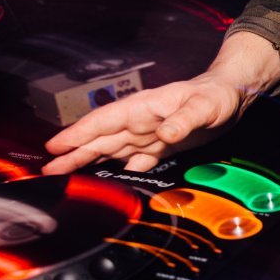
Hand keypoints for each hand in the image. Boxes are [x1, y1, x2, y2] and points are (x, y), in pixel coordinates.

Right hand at [41, 31, 279, 173]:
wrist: (232, 97)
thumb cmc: (216, 96)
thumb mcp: (204, 107)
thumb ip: (184, 120)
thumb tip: (163, 135)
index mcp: (142, 108)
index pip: (103, 121)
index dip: (78, 134)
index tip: (54, 147)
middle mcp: (140, 122)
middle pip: (100, 139)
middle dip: (73, 154)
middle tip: (46, 171)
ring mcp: (148, 134)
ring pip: (111, 150)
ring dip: (88, 162)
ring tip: (64, 176)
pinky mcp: (160, 147)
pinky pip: (133, 160)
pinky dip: (118, 171)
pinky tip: (107, 182)